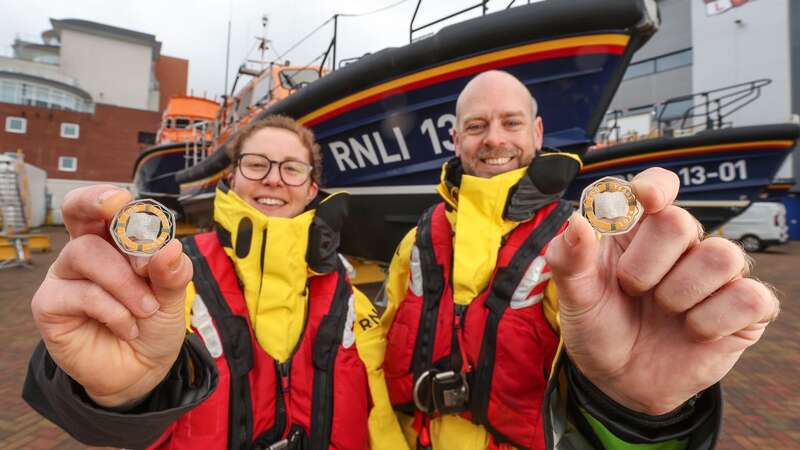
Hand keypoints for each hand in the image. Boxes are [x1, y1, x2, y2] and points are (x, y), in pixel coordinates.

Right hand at [31, 185, 192, 407]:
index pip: (103, 207)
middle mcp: (84, 252)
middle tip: (120, 210)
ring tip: (148, 309)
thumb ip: (171, 273)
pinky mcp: (50, 306)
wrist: (142, 371)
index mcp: (114, 241)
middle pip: (76, 212)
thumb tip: (169, 248)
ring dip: (125, 281)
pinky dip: (114, 311)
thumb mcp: (172, 297)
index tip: (123, 198)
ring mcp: (64, 277)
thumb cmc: (153, 324)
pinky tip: (130, 328)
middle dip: (96, 205)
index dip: (106, 196)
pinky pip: (82, 294)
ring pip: (86, 253)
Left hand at [545, 168, 778, 414]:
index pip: (657, 186)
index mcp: (637, 230)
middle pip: (681, 222)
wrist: (619, 381)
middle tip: (632, 290)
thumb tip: (576, 220)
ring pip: (723, 256)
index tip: (646, 198)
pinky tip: (693, 331)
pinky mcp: (743, 309)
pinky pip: (750, 298)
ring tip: (663, 311)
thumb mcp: (575, 297)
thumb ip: (569, 259)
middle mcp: (680, 245)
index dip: (655, 186)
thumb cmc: (599, 327)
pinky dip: (715, 320)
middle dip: (647, 264)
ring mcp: (714, 275)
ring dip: (681, 293)